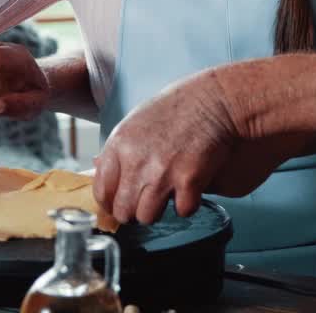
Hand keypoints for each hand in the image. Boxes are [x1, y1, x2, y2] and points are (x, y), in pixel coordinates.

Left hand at [92, 72, 241, 224]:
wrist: (216, 98)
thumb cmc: (180, 105)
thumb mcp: (137, 120)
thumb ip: (120, 148)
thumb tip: (99, 168)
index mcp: (120, 143)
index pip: (101, 191)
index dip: (111, 203)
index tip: (120, 204)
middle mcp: (136, 161)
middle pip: (123, 211)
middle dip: (135, 210)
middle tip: (148, 200)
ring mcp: (162, 172)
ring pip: (148, 217)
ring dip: (160, 210)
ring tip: (170, 193)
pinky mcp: (189, 180)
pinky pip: (182, 210)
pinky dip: (189, 204)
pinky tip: (192, 188)